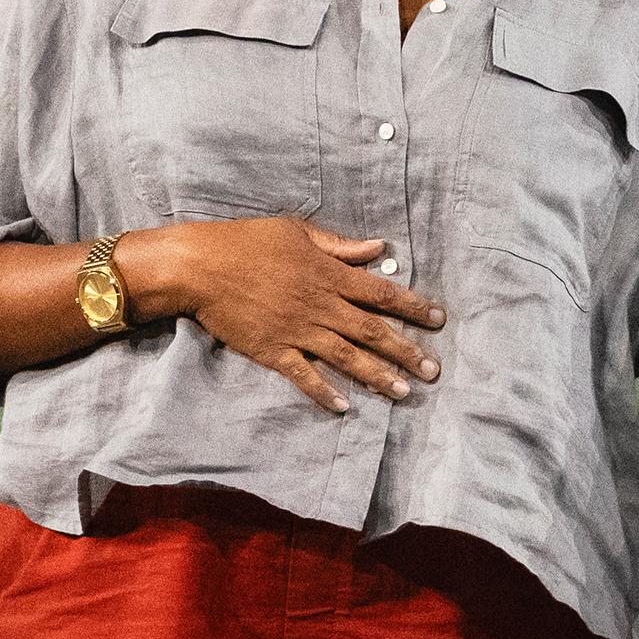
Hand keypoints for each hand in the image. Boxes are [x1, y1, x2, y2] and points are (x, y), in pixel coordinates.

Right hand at [150, 216, 445, 413]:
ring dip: (378, 376)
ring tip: (404, 392)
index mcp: (328, 274)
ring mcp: (297, 330)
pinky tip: (344, 407)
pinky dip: (324, 392)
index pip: (380, 292)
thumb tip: (379, 249)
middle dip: (406, 351)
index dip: (412, 306)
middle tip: (433, 371)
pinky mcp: (272, 351)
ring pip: (347, 357)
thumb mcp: (296, 232)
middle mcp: (320, 305)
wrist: (199, 266)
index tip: (438, 320)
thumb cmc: (246, 241)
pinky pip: (304, 375)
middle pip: (372, 331)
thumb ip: (339, 245)